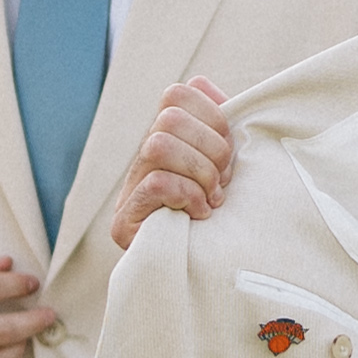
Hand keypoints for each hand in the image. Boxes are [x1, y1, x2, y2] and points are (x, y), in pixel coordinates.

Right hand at [111, 79, 236, 245]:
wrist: (224, 274)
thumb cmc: (234, 216)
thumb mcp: (233, 162)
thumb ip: (221, 123)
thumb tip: (202, 84)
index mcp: (167, 140)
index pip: (177, 93)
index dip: (212, 116)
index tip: (229, 152)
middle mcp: (142, 161)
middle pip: (168, 117)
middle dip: (211, 149)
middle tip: (223, 181)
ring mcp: (128, 192)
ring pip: (157, 145)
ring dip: (199, 173)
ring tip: (211, 198)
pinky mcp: (123, 224)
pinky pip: (156, 183)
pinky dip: (187, 196)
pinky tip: (199, 215)